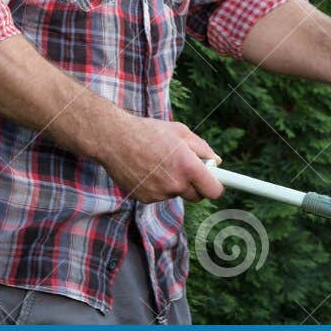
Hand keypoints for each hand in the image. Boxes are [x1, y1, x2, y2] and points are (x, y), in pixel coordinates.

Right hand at [99, 114, 224, 202]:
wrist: (114, 139)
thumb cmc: (148, 131)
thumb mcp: (180, 132)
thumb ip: (202, 148)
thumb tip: (216, 161)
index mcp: (188, 167)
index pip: (214, 191)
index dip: (215, 186)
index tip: (214, 181)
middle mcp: (176, 184)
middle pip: (196, 196)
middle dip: (195, 184)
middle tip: (184, 167)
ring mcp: (160, 194)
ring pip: (175, 193)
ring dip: (172, 182)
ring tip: (157, 161)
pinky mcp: (145, 199)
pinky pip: (159, 195)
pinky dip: (156, 185)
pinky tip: (145, 168)